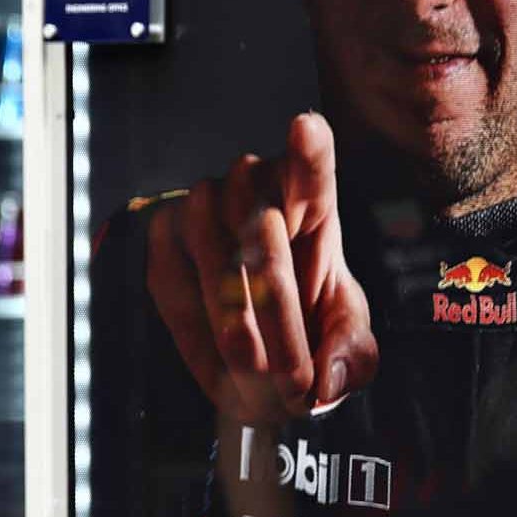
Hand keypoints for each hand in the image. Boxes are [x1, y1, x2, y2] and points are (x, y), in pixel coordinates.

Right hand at [144, 112, 377, 422]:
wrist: (246, 321)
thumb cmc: (307, 315)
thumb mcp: (346, 334)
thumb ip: (355, 354)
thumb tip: (330, 380)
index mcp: (312, 200)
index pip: (313, 168)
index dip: (308, 151)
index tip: (306, 127)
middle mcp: (252, 190)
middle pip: (262, 239)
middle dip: (281, 321)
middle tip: (297, 385)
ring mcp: (200, 208)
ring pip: (214, 267)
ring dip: (240, 335)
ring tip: (264, 389)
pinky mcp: (161, 239)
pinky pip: (175, 295)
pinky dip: (201, 346)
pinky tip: (225, 380)